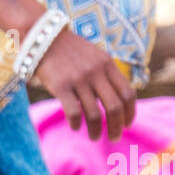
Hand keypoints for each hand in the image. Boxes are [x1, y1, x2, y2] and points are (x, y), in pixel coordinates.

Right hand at [31, 27, 136, 141]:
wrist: (43, 37)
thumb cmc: (69, 50)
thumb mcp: (94, 56)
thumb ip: (106, 74)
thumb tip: (116, 100)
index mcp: (108, 64)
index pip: (127, 93)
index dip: (130, 112)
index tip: (127, 124)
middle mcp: (96, 72)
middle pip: (115, 106)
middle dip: (116, 126)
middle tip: (114, 138)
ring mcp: (79, 79)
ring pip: (94, 113)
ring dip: (95, 130)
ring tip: (94, 137)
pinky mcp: (61, 86)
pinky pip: (73, 112)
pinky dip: (76, 123)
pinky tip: (75, 127)